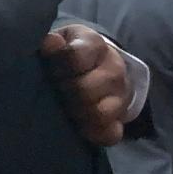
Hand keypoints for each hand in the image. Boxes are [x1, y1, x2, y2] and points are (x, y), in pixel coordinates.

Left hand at [40, 25, 128, 145]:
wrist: (98, 65)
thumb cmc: (70, 53)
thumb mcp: (61, 40)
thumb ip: (53, 41)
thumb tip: (52, 43)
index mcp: (95, 45)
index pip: (75, 57)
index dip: (58, 67)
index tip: (52, 71)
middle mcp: (114, 69)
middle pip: (85, 89)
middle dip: (64, 93)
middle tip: (56, 93)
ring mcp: (121, 95)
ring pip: (100, 113)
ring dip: (78, 114)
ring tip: (66, 109)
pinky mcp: (121, 118)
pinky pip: (111, 133)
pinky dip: (94, 133)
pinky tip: (80, 127)